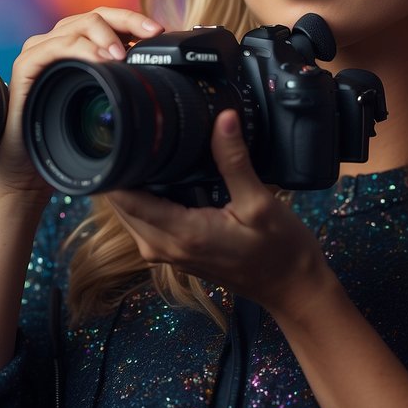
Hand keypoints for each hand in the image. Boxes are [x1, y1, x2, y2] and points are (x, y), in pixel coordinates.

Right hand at [0, 7, 163, 202]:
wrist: (28, 165)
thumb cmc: (63, 136)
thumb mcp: (100, 103)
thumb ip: (119, 82)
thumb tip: (155, 71)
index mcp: (75, 47)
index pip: (106, 20)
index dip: (132, 19)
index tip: (158, 31)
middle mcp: (55, 43)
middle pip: (93, 16)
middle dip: (126, 20)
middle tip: (150, 34)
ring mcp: (38, 52)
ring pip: (75, 26)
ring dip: (104, 35)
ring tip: (123, 54)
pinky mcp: (24, 66)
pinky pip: (53, 47)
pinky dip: (79, 49)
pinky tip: (99, 60)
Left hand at [104, 109, 331, 310]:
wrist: (291, 288)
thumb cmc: (279, 251)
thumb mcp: (260, 202)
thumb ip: (234, 161)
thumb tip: (223, 119)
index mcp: (181, 233)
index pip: (126, 200)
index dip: (116, 168)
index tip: (119, 136)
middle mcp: (165, 247)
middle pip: (120, 206)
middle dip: (122, 172)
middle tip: (134, 133)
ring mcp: (168, 253)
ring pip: (130, 215)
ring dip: (133, 185)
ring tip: (148, 149)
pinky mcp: (175, 253)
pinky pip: (146, 222)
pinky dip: (147, 199)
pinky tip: (163, 175)